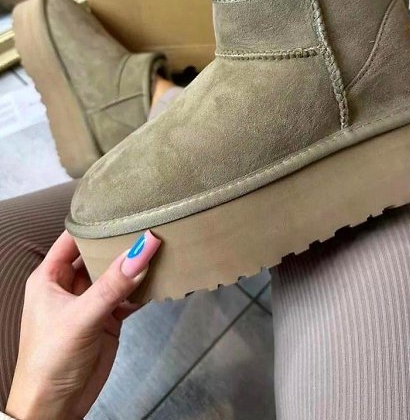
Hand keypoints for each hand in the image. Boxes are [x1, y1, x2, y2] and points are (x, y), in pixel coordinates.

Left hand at [6, 230, 160, 419]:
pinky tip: (160, 278)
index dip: (95, 222)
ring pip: (117, 275)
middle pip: (99, 254)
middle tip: (149, 223)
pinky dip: (144, 289)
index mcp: (50, 277)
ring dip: (136, 266)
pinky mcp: (108, 319)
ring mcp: (91, 302)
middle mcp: (71, 286)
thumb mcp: (81, 316)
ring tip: (162, 246)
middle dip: (122, 242)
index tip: (122, 207)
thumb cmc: (50, 360)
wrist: (55, 409)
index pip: (73, 238)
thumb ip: (114, 284)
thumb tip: (143, 249)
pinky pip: (129, 296)